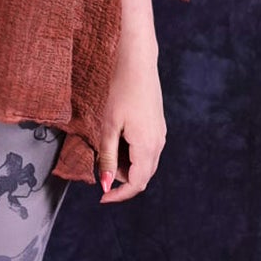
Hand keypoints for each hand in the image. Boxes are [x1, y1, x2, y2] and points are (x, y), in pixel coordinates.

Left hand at [98, 51, 166, 203]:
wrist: (138, 62)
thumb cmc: (120, 90)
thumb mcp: (108, 126)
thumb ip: (107, 157)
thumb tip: (106, 184)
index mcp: (147, 146)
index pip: (137, 184)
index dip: (119, 195)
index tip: (102, 197)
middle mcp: (158, 143)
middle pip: (142, 176)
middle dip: (120, 177)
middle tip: (101, 162)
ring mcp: (160, 134)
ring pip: (144, 163)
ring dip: (125, 164)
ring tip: (107, 143)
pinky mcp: (158, 126)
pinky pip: (146, 150)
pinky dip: (131, 152)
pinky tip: (118, 136)